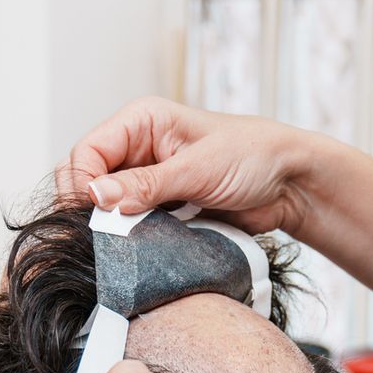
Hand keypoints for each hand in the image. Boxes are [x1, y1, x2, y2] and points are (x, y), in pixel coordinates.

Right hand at [56, 97, 322, 236]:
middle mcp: (135, 149)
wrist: (290, 185)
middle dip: (89, 207)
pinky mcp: (157, 209)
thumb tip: (97, 196)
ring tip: (125, 244)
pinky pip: (127, 227)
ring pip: (103, 208)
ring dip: (109, 228)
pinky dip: (128, 240)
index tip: (95, 213)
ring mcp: (144, 181)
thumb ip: (147, 184)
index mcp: (140, 122)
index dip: (82, 183)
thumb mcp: (198, 168)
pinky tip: (138, 250)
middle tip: (105, 234)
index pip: (87, 152)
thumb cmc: (253, 156)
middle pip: (85, 180)